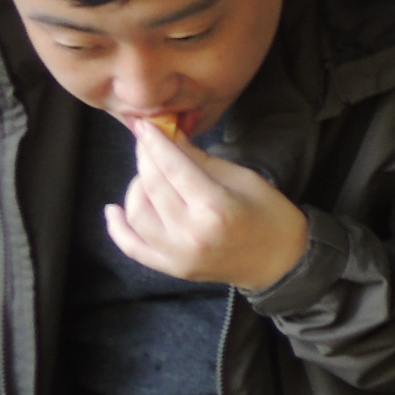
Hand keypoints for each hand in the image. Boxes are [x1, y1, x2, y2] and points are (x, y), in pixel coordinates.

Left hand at [104, 120, 310, 291]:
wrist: (280, 260)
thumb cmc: (270, 214)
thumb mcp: (243, 178)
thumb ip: (201, 161)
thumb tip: (170, 137)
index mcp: (215, 208)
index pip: (173, 168)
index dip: (156, 143)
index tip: (145, 126)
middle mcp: (191, 233)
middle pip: (152, 187)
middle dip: (145, 158)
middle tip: (145, 142)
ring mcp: (178, 254)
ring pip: (137, 213)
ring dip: (135, 188)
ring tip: (146, 175)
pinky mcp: (172, 268)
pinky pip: (133, 247)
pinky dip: (118, 228)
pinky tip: (114, 210)